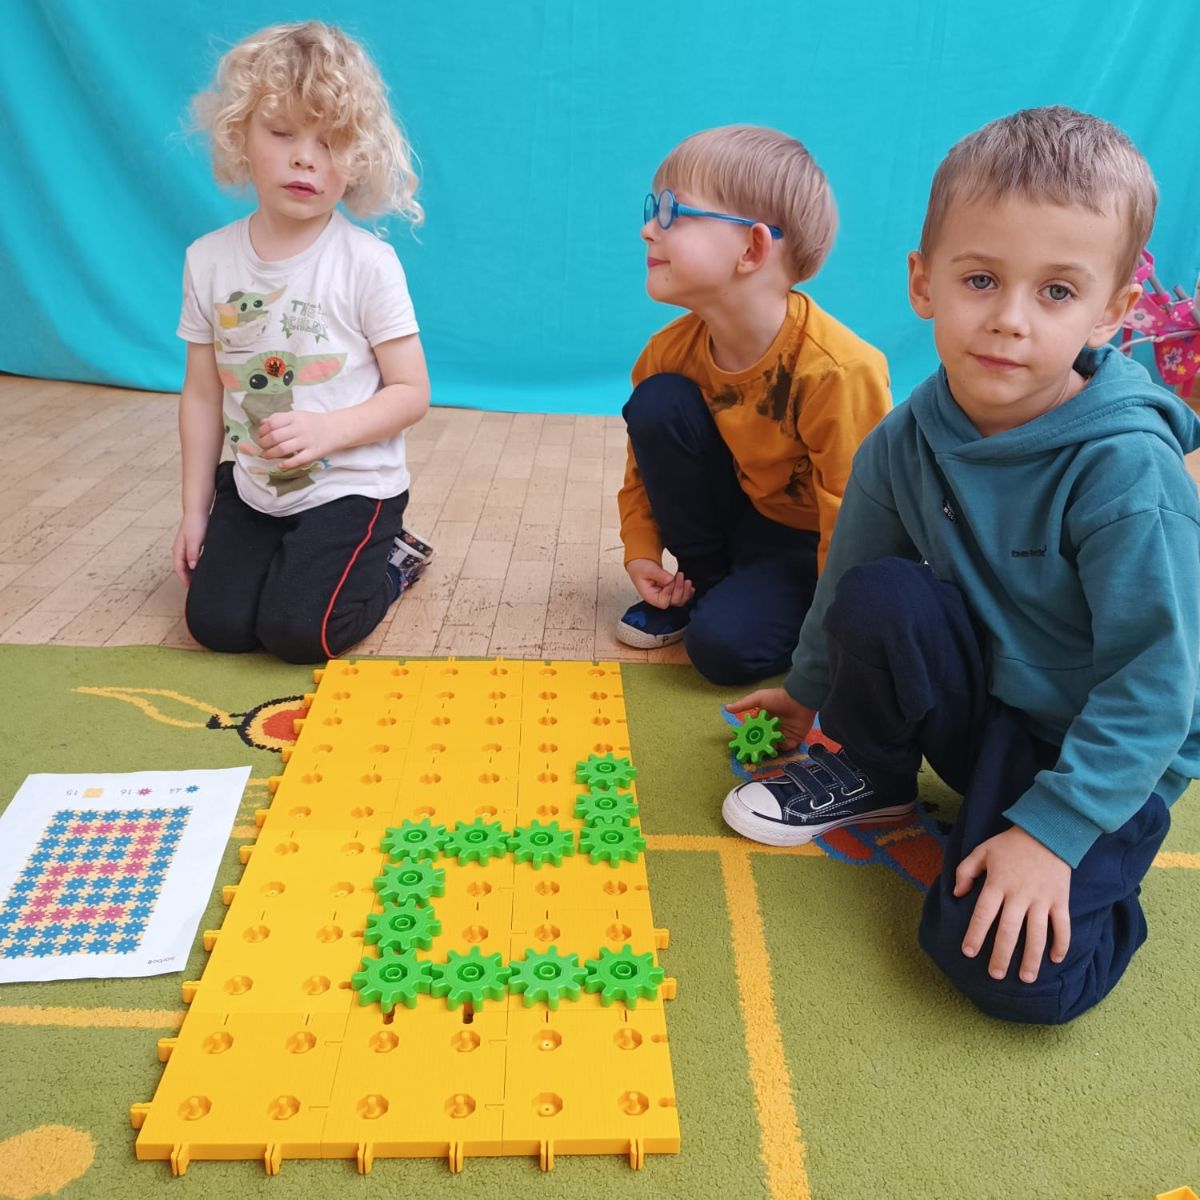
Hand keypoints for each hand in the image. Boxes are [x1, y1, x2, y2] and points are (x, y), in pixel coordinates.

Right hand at [172, 511, 208, 585]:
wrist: (198, 510)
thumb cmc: (195, 523)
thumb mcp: (194, 540)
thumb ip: (193, 553)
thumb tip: (193, 567)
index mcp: (178, 550)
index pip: (179, 569)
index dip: (184, 579)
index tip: (190, 588)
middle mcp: (180, 549)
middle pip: (182, 568)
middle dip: (187, 578)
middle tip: (194, 587)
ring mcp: (186, 546)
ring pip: (187, 563)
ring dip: (191, 572)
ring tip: (198, 579)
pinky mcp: (193, 543)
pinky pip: (192, 557)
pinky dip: (196, 564)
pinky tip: (202, 566)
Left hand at [252, 409, 338, 467]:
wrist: (336, 429)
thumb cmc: (314, 422)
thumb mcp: (297, 415)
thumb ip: (280, 418)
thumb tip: (262, 423)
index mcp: (294, 417)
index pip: (272, 423)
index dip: (262, 431)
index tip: (260, 436)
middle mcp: (299, 428)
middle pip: (275, 437)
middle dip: (264, 444)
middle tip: (262, 447)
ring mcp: (307, 441)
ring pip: (283, 449)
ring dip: (271, 454)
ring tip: (267, 456)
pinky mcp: (313, 453)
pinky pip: (298, 460)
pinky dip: (287, 464)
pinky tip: (280, 465)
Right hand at [626, 558, 694, 608]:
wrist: (641, 565)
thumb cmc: (641, 568)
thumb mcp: (648, 569)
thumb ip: (659, 575)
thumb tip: (670, 579)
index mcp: (650, 596)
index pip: (663, 601)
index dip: (669, 591)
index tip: (670, 579)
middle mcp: (658, 599)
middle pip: (673, 602)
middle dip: (679, 589)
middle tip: (680, 575)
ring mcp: (666, 596)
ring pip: (679, 601)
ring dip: (685, 591)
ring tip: (686, 580)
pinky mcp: (671, 592)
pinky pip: (682, 597)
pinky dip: (688, 592)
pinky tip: (690, 586)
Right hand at [725, 688, 814, 751]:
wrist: (799, 700)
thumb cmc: (778, 698)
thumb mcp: (758, 698)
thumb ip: (743, 705)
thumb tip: (726, 708)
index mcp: (763, 720)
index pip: (752, 731)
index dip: (746, 738)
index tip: (739, 745)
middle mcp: (771, 729)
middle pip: (761, 742)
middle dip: (754, 748)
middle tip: (747, 755)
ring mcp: (781, 736)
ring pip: (771, 747)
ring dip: (765, 751)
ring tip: (757, 756)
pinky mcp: (792, 741)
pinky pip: (784, 750)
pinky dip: (778, 752)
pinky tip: (770, 754)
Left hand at [955, 825, 1071, 982]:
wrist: (1047, 832)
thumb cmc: (1010, 844)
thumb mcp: (982, 851)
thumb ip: (966, 871)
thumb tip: (957, 894)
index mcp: (998, 883)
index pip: (983, 913)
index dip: (975, 933)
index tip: (968, 952)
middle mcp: (1019, 894)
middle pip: (1009, 930)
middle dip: (1001, 955)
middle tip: (995, 975)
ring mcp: (1042, 899)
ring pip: (1037, 934)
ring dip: (1031, 958)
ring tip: (1026, 978)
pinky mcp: (1061, 899)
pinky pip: (1063, 926)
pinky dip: (1061, 943)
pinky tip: (1056, 959)